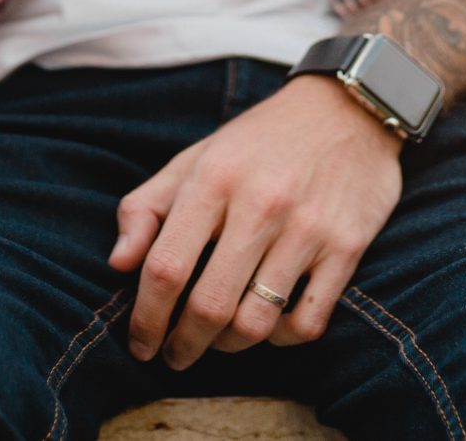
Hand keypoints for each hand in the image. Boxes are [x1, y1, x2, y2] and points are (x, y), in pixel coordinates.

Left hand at [110, 77, 402, 369]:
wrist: (348, 109)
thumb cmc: (260, 142)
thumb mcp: (195, 158)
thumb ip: (147, 207)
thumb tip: (118, 264)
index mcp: (213, 179)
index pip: (165, 267)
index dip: (145, 318)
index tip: (139, 342)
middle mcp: (260, 205)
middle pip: (209, 306)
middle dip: (182, 345)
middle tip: (174, 356)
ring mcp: (308, 229)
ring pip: (257, 322)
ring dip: (229, 346)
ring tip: (218, 341)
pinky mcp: (347, 247)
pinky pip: (308, 322)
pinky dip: (282, 340)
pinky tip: (269, 327)